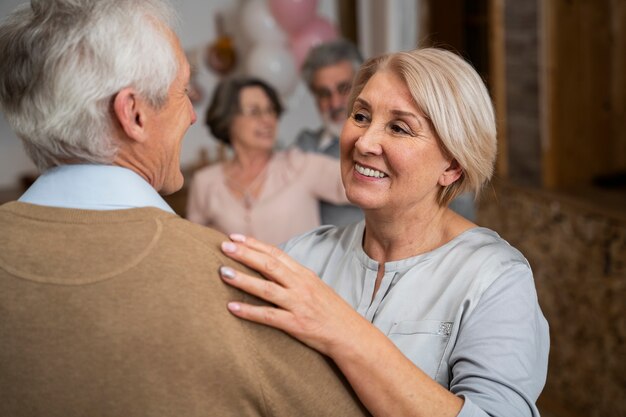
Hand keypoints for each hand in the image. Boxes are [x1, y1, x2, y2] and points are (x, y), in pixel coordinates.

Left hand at [219, 234, 367, 355]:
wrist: (351, 335)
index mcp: (304, 274)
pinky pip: (268, 316)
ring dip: (242, 279)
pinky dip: (249, 311)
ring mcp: (298, 304)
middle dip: (245, 254)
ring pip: (266, 288)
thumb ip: (296, 276)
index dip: (255, 244)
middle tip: (224, 245)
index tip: (235, 236)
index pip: (276, 254)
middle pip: (269, 265)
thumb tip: (274, 266)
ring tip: (223, 272)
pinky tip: (232, 307)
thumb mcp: (316, 287)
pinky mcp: (296, 324)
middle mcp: (301, 286)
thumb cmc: (332, 311)